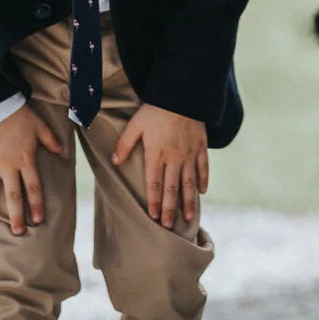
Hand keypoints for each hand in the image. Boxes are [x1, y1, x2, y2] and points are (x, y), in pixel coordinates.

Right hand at [0, 106, 64, 235]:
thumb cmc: (20, 114)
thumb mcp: (39, 125)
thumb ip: (49, 139)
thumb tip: (60, 151)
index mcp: (25, 160)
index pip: (33, 188)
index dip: (36, 205)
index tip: (38, 221)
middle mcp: (7, 166)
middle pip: (13, 196)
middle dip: (16, 216)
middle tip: (17, 233)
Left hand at [112, 103, 208, 225]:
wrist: (182, 94)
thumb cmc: (156, 108)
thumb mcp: (135, 124)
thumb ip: (125, 143)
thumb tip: (114, 161)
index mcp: (156, 154)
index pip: (153, 184)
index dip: (153, 201)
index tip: (152, 216)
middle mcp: (174, 158)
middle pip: (171, 188)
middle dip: (169, 209)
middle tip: (168, 226)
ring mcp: (190, 153)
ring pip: (189, 183)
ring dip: (189, 201)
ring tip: (188, 217)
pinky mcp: (201, 146)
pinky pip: (203, 167)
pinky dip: (203, 180)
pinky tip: (202, 192)